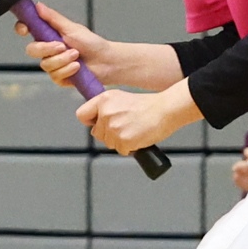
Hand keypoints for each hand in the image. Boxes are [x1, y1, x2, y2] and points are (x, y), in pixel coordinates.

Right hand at [24, 3, 115, 90]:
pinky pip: (54, 75)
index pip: (27, 29)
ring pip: (45, 64)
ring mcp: (52, 64)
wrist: (106, 61)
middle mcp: (47, 49)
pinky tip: (78, 67)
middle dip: (47, 48)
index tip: (25, 29)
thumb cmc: (91, 43)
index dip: (21, 28)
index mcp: (48, 34)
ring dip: (62, 60)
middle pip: (32, 50)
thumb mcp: (72, 28)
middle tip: (62, 45)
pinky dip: (67, 69)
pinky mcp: (58, 77)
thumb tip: (38, 5)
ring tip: (77, 56)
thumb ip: (53, 18)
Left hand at [76, 83, 198, 155]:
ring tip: (133, 130)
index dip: (91, 121)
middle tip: (125, 127)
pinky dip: (130, 147)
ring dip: (120, 141)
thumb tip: (95, 121)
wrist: (165, 110)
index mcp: (103, 100)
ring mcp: (114, 127)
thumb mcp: (120, 98)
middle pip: (97, 133)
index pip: (82, 115)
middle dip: (109, 134)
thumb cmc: (147, 105)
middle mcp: (105, 113)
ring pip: (109, 143)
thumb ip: (105, 108)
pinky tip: (138, 137)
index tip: (99, 123)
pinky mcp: (123, 140)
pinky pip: (121, 150)